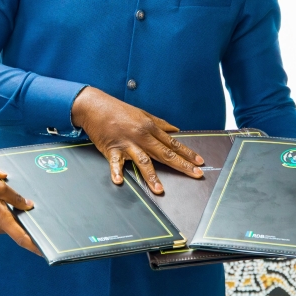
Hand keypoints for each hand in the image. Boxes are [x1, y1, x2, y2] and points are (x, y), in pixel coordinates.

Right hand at [0, 169, 40, 255]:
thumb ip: (16, 198)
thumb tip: (29, 206)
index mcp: (0, 219)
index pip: (21, 237)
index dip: (34, 246)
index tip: (45, 252)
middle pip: (13, 226)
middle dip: (17, 218)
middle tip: (16, 204)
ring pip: (4, 225)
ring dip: (6, 216)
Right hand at [71, 86, 202, 193]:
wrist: (95, 106)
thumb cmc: (118, 110)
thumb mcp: (142, 113)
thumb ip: (160, 124)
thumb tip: (175, 130)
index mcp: (149, 128)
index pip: (172, 143)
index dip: (187, 153)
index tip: (199, 162)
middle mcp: (141, 136)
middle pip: (164, 153)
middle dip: (181, 165)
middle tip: (195, 174)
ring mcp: (127, 144)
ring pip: (143, 161)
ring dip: (151, 176)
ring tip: (159, 190)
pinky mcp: (111, 149)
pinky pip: (115, 163)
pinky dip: (116, 172)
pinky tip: (120, 181)